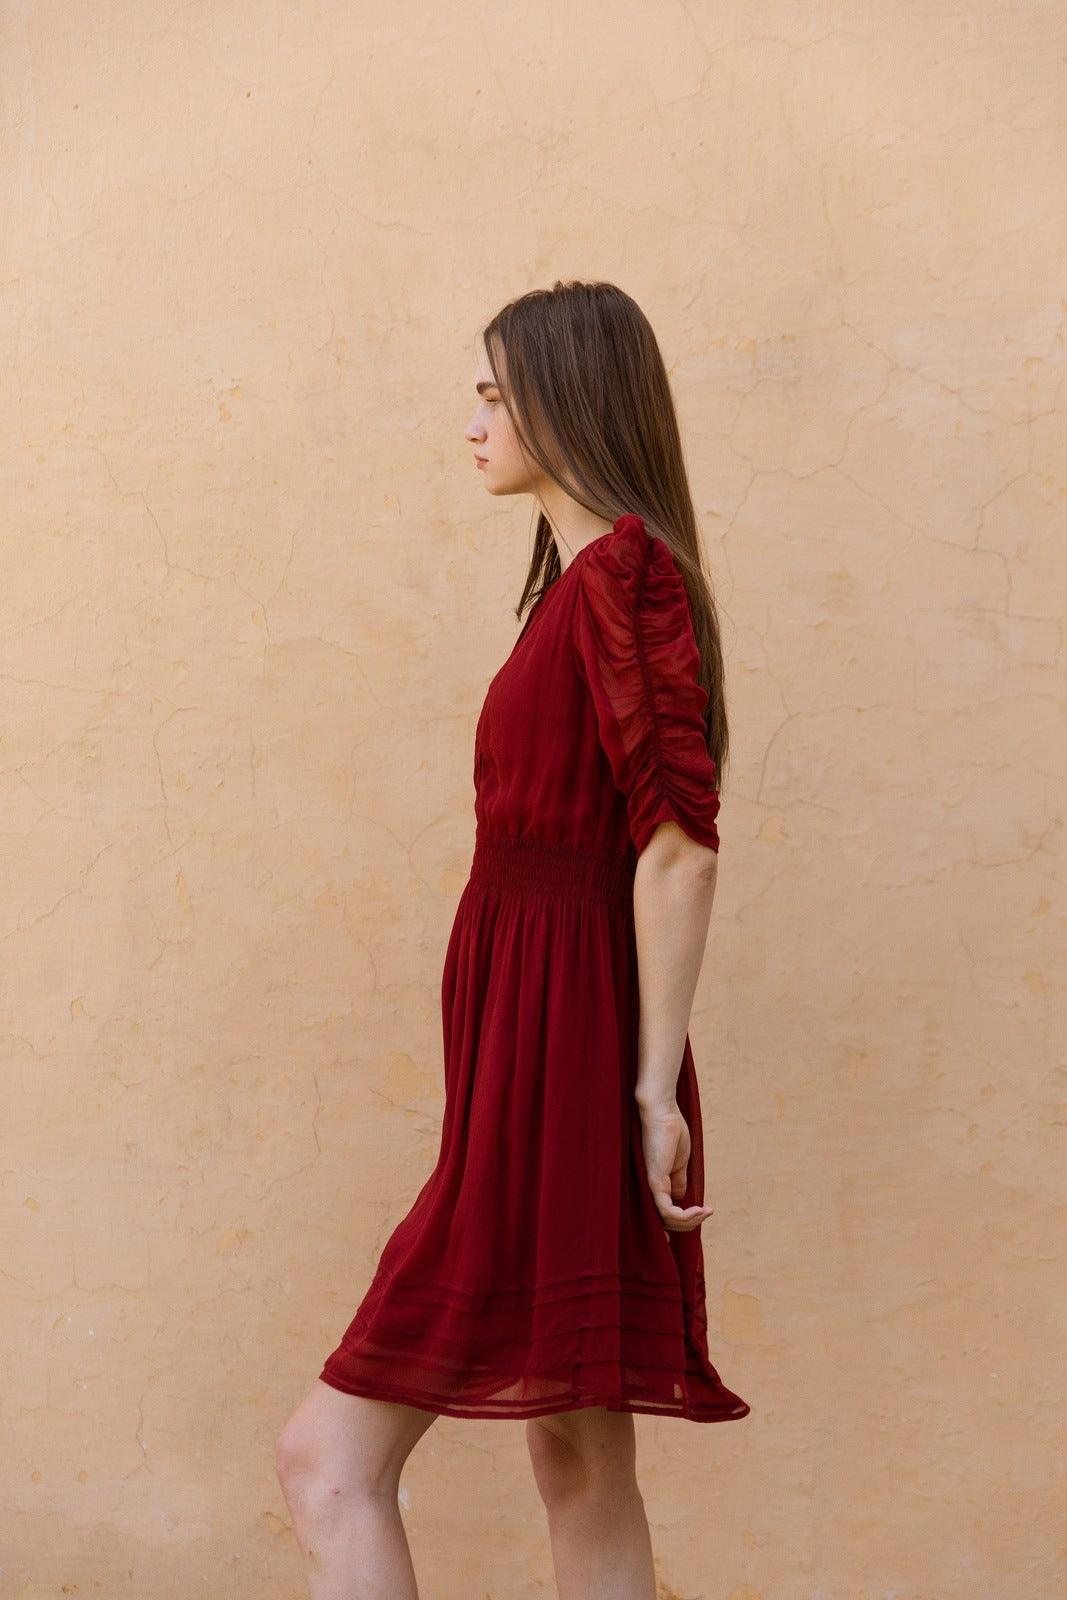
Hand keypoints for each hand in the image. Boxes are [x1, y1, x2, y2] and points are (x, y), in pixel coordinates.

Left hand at [638, 1101, 714, 1232]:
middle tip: (705, 1214)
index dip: (677, 1227)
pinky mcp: (655, 1182)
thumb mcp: (679, 1164)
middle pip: (666, 1222)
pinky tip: (700, 1209)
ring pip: (667, 1220)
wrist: (664, 1113)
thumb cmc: (671, 1133)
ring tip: (705, 1211)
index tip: (698, 1221)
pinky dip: (686, 1216)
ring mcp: (651, 1186)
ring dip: (691, 1221)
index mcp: (657, 1185)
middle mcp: (651, 1189)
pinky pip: (667, 1210)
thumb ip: (679, 1182)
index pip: (662, 1215)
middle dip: (689, 1225)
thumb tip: (683, 1200)